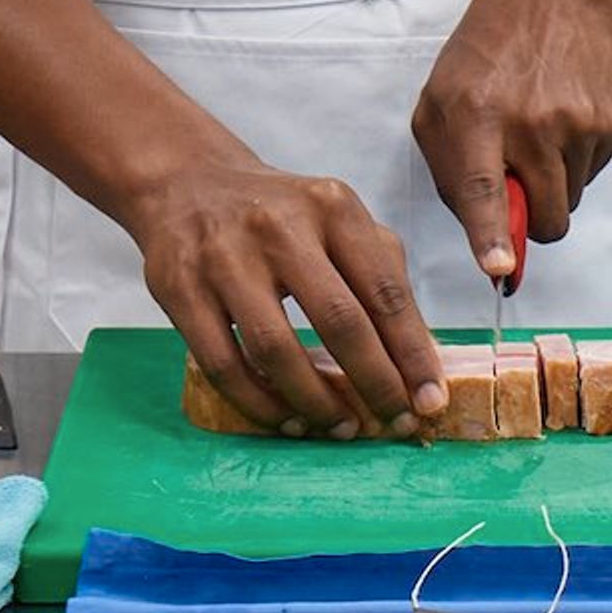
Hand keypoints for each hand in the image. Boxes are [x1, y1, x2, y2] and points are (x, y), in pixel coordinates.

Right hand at [121, 157, 443, 435]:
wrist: (187, 185)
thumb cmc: (280, 215)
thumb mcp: (336, 219)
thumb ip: (381, 273)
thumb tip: (421, 357)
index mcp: (332, 207)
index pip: (385, 290)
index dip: (412, 353)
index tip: (431, 400)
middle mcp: (280, 227)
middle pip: (339, 321)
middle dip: (375, 383)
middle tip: (394, 423)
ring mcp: (224, 258)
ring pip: (277, 350)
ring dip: (316, 402)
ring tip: (340, 427)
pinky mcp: (180, 289)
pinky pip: (224, 365)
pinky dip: (260, 403)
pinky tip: (287, 420)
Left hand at [413, 0, 611, 278]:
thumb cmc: (487, 54)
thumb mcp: (439, 103)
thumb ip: (449, 170)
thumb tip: (481, 232)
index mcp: (476, 116)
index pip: (483, 188)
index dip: (491, 235)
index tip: (501, 267)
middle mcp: (530, 122)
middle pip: (542, 218)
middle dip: (530, 223)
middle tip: (518, 188)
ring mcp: (577, 123)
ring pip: (569, 201)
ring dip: (552, 185)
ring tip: (537, 134)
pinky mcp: (610, 123)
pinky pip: (592, 174)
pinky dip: (575, 161)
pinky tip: (561, 120)